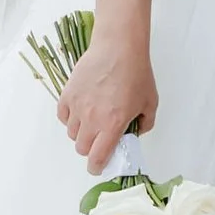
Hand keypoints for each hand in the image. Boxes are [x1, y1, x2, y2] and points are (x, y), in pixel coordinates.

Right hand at [56, 34, 158, 168]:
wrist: (118, 47)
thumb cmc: (137, 73)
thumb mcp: (150, 102)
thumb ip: (145, 124)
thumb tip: (134, 134)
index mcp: (112, 125)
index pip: (97, 158)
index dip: (97, 167)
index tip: (99, 167)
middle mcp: (91, 119)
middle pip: (82, 149)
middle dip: (91, 149)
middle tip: (100, 140)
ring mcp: (77, 106)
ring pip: (72, 133)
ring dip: (81, 133)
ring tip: (92, 121)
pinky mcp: (67, 94)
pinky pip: (63, 117)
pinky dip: (70, 119)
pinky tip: (81, 111)